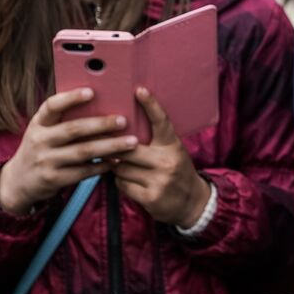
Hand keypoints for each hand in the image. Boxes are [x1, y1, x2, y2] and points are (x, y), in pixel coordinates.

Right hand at [0, 88, 134, 214]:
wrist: (18, 182)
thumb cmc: (41, 149)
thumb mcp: (43, 132)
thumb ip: (63, 120)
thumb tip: (102, 103)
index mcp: (38, 124)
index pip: (51, 106)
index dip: (71, 98)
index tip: (92, 91)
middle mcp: (39, 140)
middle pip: (74, 129)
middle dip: (101, 124)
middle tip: (124, 120)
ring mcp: (45, 161)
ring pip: (83, 152)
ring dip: (110, 146)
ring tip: (132, 142)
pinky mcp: (53, 179)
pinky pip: (83, 171)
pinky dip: (102, 165)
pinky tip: (117, 161)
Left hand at [112, 87, 209, 228]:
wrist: (192, 203)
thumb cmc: (176, 172)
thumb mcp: (172, 153)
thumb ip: (154, 142)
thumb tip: (122, 131)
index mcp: (173, 146)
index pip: (162, 122)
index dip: (151, 105)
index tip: (139, 90)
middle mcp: (168, 161)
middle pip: (129, 148)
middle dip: (113, 147)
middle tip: (101, 142)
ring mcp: (159, 180)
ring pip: (121, 167)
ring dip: (115, 167)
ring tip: (118, 165)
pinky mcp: (150, 197)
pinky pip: (122, 184)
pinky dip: (120, 182)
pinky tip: (126, 180)